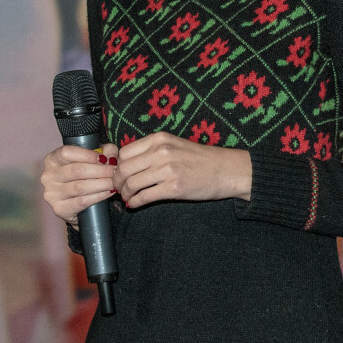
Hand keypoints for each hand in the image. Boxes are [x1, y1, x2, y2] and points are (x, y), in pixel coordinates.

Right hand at [41, 142, 118, 228]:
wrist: (78, 204)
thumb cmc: (84, 175)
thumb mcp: (92, 159)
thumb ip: (104, 151)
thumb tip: (111, 155)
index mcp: (52, 159)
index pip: (67, 152)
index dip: (88, 155)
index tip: (105, 159)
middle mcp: (48, 176)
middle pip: (76, 170)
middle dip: (100, 170)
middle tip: (115, 171)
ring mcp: (51, 194)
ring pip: (80, 187)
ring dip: (102, 184)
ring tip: (114, 182)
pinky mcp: (59, 209)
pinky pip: (82, 202)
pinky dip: (98, 196)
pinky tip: (108, 193)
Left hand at [113, 132, 251, 208]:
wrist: (225, 169)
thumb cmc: (200, 159)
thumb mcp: (174, 145)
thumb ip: (152, 151)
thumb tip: (126, 164)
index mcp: (159, 138)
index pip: (125, 152)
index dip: (118, 166)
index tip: (120, 174)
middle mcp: (161, 151)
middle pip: (124, 168)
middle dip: (117, 181)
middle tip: (120, 189)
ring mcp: (167, 169)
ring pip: (131, 183)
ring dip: (125, 193)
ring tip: (128, 197)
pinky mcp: (174, 188)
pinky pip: (144, 197)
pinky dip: (135, 202)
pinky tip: (135, 204)